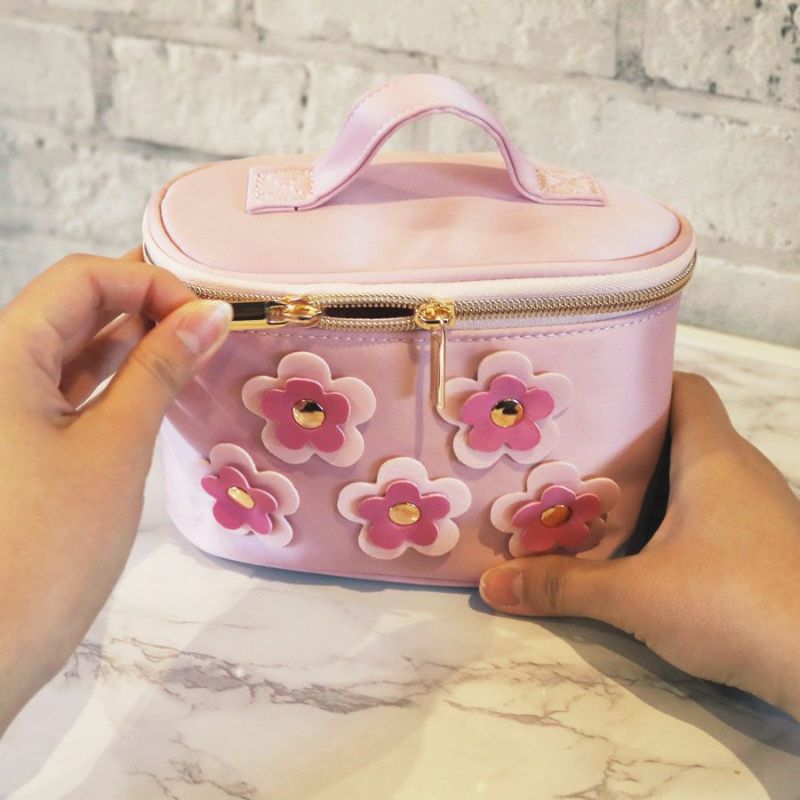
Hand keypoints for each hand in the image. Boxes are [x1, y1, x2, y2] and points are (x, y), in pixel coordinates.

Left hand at [0, 251, 230, 733]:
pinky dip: (115, 378)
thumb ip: (161, 369)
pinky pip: (68, 387)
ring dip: (134, 340)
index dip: (148, 282)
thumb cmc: (50, 546)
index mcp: (2, 355)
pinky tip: (157, 381)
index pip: (82, 279)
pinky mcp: (18, 439)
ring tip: (194, 346)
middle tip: (210, 326)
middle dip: (145, 304)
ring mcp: (4, 406)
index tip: (207, 318)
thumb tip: (210, 314)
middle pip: (73, 305)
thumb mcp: (115, 447)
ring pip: (73, 346)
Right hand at [479, 372, 799, 719]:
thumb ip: (563, 585)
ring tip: (591, 494)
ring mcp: (759, 510)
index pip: (684, 387)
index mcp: (714, 457)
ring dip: (650, 482)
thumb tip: (493, 582)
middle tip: (571, 449)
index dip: (641, 381)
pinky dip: (674, 515)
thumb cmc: (736, 604)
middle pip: (681, 430)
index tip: (592, 395)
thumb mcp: (637, 596)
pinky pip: (711, 509)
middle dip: (628, 437)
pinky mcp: (765, 547)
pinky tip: (639, 544)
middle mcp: (742, 472)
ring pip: (696, 473)